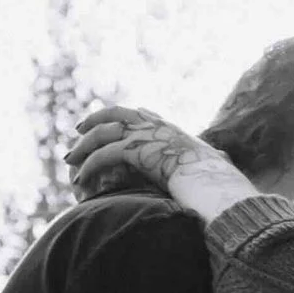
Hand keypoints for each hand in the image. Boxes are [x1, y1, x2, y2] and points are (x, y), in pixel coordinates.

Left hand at [69, 103, 208, 196]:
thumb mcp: (212, 160)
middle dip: (94, 120)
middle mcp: (151, 125)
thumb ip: (211, 156)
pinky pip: (102, 156)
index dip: (122, 116)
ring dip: (83, 147)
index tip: (111, 121)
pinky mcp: (133, 150)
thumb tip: (223, 158)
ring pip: (102, 135)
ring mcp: (141, 135)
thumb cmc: (214, 174)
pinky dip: (88, 167)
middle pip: (114, 114)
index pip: (139, 113)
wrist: (210, 177)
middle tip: (78, 129)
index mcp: (166, 126)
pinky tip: (79, 179)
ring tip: (70, 160)